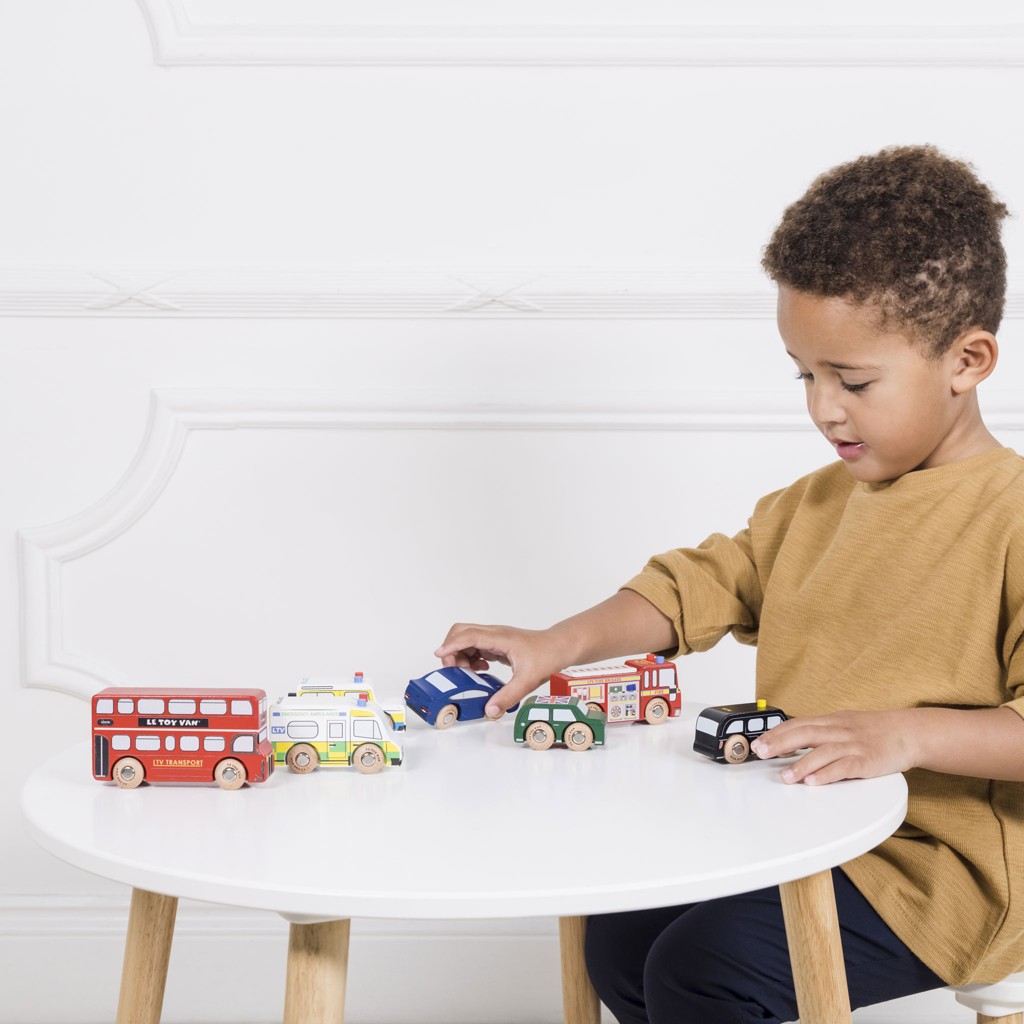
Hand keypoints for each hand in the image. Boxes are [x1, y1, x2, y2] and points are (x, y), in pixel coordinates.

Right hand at [434, 623, 566, 716]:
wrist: (561, 647)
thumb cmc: (548, 656)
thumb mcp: (528, 680)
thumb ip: (507, 696)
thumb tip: (489, 710)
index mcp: (500, 638)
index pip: (469, 636)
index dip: (452, 645)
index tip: (439, 655)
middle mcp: (495, 634)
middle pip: (462, 632)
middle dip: (452, 649)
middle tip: (455, 670)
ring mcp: (495, 638)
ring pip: (467, 639)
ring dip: (461, 655)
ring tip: (469, 673)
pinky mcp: (497, 644)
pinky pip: (475, 646)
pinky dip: (470, 657)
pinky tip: (480, 670)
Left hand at [750, 710, 915, 785]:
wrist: (909, 732)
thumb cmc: (874, 730)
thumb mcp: (844, 724)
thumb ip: (820, 732)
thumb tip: (790, 739)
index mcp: (832, 721)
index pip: (798, 723)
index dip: (776, 732)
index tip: (758, 742)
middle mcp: (840, 730)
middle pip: (805, 733)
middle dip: (780, 743)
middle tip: (761, 753)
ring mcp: (854, 745)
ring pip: (823, 752)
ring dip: (801, 764)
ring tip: (785, 776)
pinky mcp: (868, 761)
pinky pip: (844, 767)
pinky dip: (827, 774)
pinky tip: (813, 782)